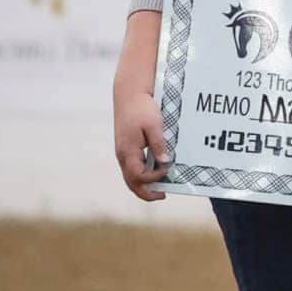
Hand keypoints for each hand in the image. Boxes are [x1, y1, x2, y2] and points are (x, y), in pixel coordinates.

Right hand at [113, 79, 169, 201]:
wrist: (129, 94)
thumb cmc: (142, 107)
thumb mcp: (154, 125)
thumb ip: (159, 144)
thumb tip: (166, 162)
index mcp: (128, 151)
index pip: (139, 175)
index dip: (154, 177)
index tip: (168, 168)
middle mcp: (122, 155)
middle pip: (131, 182)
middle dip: (146, 192)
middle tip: (162, 196)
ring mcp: (123, 152)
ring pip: (130, 176)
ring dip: (143, 184)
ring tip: (159, 189)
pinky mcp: (126, 147)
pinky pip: (132, 167)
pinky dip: (141, 174)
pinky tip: (154, 172)